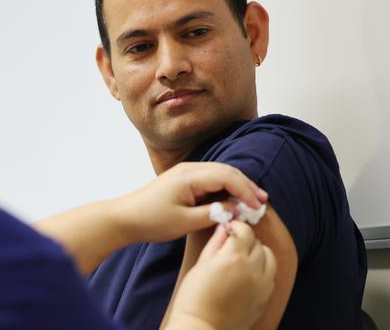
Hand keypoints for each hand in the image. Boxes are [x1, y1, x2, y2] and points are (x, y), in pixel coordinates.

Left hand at [117, 162, 267, 242]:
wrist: (126, 217)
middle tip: (263, 202)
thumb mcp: (185, 221)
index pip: (227, 176)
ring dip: (237, 186)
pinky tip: (233, 200)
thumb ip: (213, 213)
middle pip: (226, 171)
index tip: (258, 206)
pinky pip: (210, 180)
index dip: (246, 190)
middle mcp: (189, 169)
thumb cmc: (152, 220)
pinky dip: (225, 188)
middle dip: (246, 186)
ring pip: (220, 174)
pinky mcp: (184, 180)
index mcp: (189, 176)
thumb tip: (236, 208)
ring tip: (253, 201)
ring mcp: (186, 173)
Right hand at [166, 221, 276, 329]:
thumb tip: (224, 228)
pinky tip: (249, 274)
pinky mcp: (265, 298)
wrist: (202, 328)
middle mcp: (252, 268)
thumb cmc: (194, 297)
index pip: (245, 230)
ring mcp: (262, 284)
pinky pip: (271, 276)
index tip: (229, 229)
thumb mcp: (200, 265)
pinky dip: (263, 270)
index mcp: (234, 257)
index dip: (236, 226)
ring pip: (269, 258)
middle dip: (246, 239)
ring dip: (258, 253)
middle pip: (257, 243)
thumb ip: (215, 244)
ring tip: (244, 259)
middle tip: (233, 244)